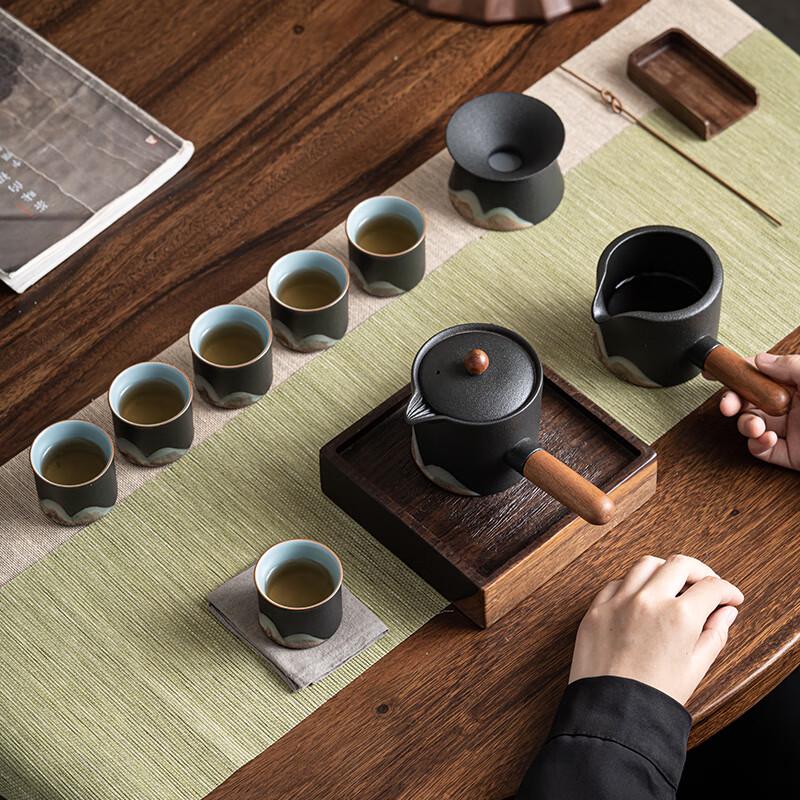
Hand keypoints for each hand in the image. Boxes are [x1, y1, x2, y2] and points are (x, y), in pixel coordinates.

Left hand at [569, 555, 743, 704]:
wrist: (613, 712)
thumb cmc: (655, 696)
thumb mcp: (696, 667)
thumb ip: (714, 633)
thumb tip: (726, 611)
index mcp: (679, 616)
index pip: (711, 586)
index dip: (727, 591)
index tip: (730, 598)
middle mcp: (648, 600)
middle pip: (679, 563)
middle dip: (699, 572)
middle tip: (706, 586)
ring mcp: (619, 601)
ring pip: (646, 564)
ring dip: (664, 570)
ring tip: (673, 586)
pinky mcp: (596, 608)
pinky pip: (617, 583)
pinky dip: (633, 585)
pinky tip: (641, 599)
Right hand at [719, 352, 799, 469]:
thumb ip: (790, 366)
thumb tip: (760, 360)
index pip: (763, 373)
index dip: (739, 372)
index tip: (717, 373)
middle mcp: (796, 406)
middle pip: (751, 400)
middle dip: (735, 402)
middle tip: (729, 406)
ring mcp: (793, 431)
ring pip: (753, 424)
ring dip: (746, 425)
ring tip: (754, 427)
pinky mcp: (792, 456)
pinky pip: (762, 450)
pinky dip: (757, 445)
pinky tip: (765, 440)